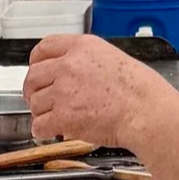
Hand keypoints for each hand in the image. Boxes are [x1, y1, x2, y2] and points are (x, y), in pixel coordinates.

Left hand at [25, 34, 168, 148]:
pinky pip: (39, 126)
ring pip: (35, 103)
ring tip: (52, 118)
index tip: (36, 69)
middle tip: (38, 98)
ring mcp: (63, 91)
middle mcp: (68, 66)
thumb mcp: (113, 58)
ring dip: (41, 113)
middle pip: (33, 76)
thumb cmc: (140, 90)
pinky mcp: (63, 116)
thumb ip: (88, 61)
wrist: (146, 112)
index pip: (44, 47)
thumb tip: (74, 72)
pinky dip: (42, 131)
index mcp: (82, 47)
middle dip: (32, 90)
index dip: (36, 61)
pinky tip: (51, 132)